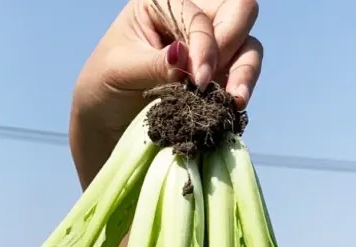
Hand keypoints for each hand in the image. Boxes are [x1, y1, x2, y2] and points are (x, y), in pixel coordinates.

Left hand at [70, 0, 262, 186]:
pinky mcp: (220, 82)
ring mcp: (212, 52)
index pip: (202, 13)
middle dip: (231, 45)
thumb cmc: (104, 87)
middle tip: (208, 82)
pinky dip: (241, 92)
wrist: (106, 125)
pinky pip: (244, 79)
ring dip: (246, 72)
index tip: (199, 80)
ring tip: (235, 101)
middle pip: (240, 12)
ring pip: (250, 46)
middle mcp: (193, 21)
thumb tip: (185, 57)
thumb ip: (156, 64)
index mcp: (165, 3)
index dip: (205, 45)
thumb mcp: (121, 70)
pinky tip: (233, 108)